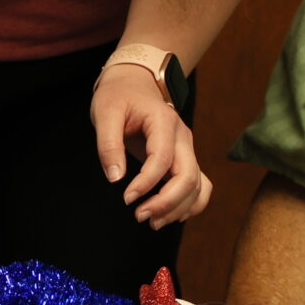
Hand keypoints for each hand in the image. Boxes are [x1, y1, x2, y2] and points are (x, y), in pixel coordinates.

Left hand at [91, 63, 210, 227]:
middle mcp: (182, 136)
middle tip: (140, 216)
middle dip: (167, 202)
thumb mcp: (105, 113)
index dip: (146, 183)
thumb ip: (108, 145)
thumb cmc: (118, 96)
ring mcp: (187, 148)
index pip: (163, 159)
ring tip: (152, 222)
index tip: (126, 198)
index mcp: (164, 122)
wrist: (134, 82)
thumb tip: (115, 179)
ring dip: (178, 208)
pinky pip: (199, 185)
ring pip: (197, 185)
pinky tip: (170, 216)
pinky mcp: (185, 158)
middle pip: (188, 176)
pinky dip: (190, 204)